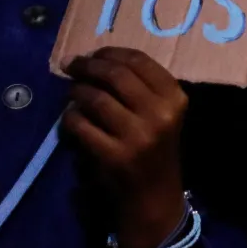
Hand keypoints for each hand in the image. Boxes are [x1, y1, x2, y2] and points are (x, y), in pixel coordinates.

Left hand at [62, 49, 187, 247]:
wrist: (153, 195)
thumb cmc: (155, 149)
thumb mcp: (162, 114)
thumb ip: (141, 87)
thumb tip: (97, 59)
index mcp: (176, 99)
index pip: (140, 62)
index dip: (111, 52)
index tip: (94, 54)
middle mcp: (160, 115)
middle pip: (115, 75)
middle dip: (89, 66)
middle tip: (73, 66)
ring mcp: (137, 136)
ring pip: (95, 98)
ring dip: (76, 91)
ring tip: (72, 93)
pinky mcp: (113, 155)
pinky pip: (80, 124)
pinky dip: (70, 118)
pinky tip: (72, 119)